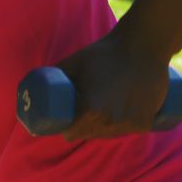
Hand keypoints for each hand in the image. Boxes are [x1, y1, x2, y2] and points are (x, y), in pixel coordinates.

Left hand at [56, 28, 170, 140]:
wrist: (142, 46)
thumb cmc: (103, 53)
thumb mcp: (72, 64)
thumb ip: (54, 77)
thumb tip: (35, 86)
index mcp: (90, 111)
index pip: (72, 133)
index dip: (66, 128)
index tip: (67, 120)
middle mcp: (110, 122)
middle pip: (90, 135)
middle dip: (83, 127)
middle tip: (82, 113)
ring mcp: (130, 124)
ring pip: (109, 134)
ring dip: (103, 128)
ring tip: (101, 111)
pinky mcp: (146, 121)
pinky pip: (128, 130)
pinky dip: (122, 126)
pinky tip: (120, 116)